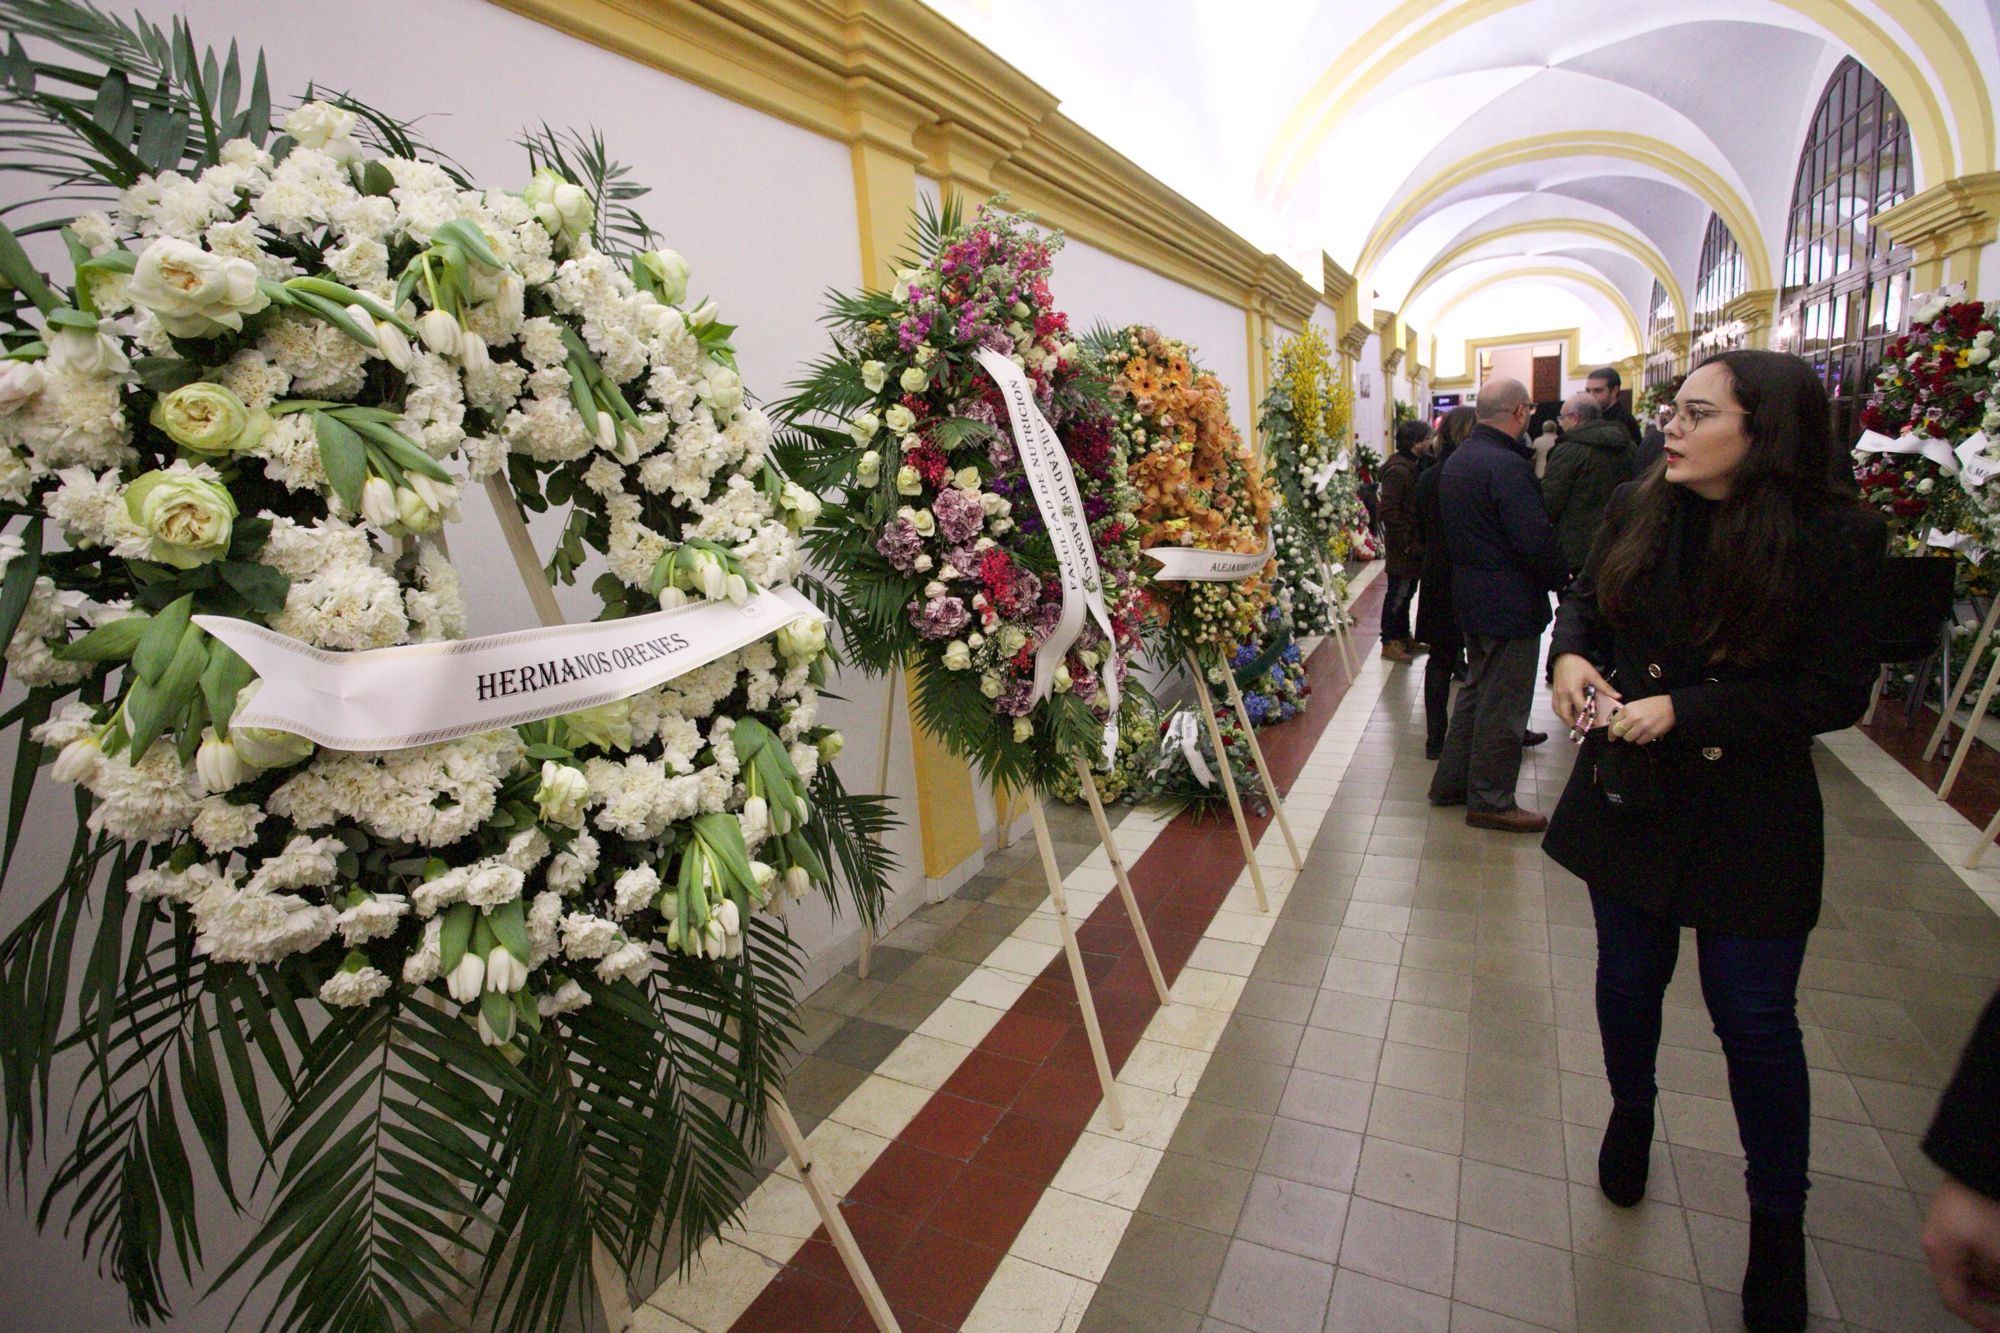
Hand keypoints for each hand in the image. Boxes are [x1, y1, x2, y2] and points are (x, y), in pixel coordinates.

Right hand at [1551, 653, 1618, 728]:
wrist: (1564, 657)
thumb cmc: (1578, 664)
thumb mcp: (1593, 675)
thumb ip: (1605, 687)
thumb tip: (1617, 695)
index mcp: (1573, 690)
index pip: (1581, 708)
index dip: (1589, 718)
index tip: (1596, 725)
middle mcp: (1563, 694)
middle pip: (1566, 715)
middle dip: (1574, 724)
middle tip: (1583, 729)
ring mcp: (1557, 694)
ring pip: (1559, 713)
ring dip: (1567, 720)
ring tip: (1576, 724)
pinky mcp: (1554, 693)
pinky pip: (1555, 707)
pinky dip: (1561, 713)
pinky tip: (1568, 715)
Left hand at [1606, 694, 1674, 744]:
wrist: (1672, 706)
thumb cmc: (1654, 705)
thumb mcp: (1637, 705)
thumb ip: (1626, 715)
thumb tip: (1617, 727)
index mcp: (1628, 708)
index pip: (1613, 722)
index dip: (1611, 732)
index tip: (1611, 737)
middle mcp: (1633, 717)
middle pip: (1619, 732)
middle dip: (1622, 734)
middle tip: (1628, 732)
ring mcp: (1642, 726)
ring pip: (1629, 738)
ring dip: (1633, 737)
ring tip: (1640, 731)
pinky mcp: (1651, 733)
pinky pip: (1640, 742)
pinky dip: (1642, 739)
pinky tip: (1647, 733)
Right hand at [1924, 1177, 1999, 1331]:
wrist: (1984, 1161)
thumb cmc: (1987, 1209)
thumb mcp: (1998, 1254)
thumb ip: (1996, 1279)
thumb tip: (1996, 1292)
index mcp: (1940, 1252)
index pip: (1955, 1300)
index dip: (1980, 1320)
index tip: (1999, 1327)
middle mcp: (1937, 1240)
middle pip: (1964, 1282)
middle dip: (1991, 1291)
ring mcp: (1947, 1223)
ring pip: (1972, 1262)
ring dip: (1993, 1272)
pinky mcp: (1962, 1210)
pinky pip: (1976, 1244)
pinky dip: (1991, 1253)